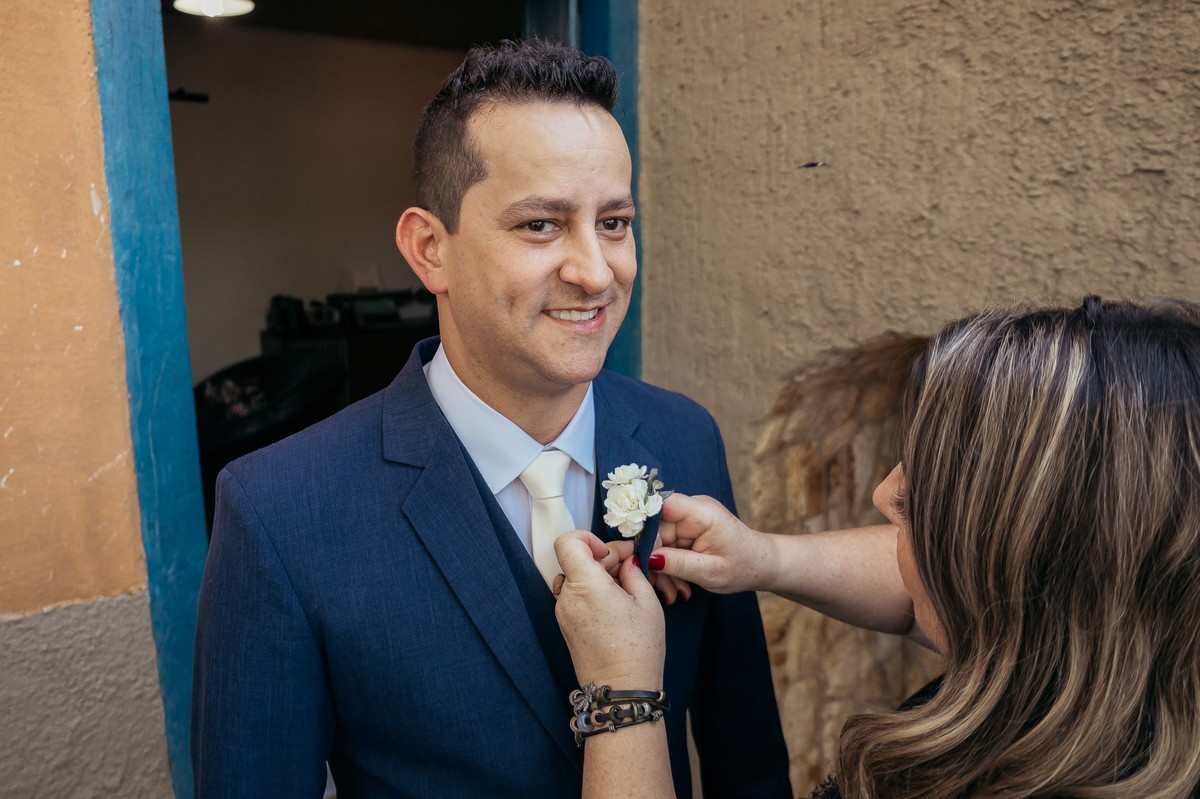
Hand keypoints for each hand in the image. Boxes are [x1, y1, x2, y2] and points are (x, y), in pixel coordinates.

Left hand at [554, 530, 664, 687]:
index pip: (568, 542)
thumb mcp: (646, 603)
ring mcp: (564, 612)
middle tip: (633, 566)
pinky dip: (595, 592)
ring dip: (601, 576)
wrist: (621, 691)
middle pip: (578, 560)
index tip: (609, 551)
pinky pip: (578, 597)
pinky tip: (619, 604)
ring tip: (629, 589)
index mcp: (585, 584)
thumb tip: (628, 560)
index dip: (588, 538)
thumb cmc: (637, 649)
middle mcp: (567, 596)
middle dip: (605, 558)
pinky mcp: (567, 625)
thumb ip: (634, 572)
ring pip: (579, 579)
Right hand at [652, 493, 778, 593]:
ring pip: (659, 541)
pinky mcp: (687, 528)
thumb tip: (647, 559)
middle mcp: (692, 508)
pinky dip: (670, 566)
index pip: (661, 507)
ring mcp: (689, 517)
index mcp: (702, 513)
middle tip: (666, 592)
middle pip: (656, 530)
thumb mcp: (710, 572)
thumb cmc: (743, 567)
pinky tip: (680, 585)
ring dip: (663, 569)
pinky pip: (667, 545)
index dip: (645, 529)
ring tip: (677, 593)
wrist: (761, 564)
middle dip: (656, 562)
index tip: (641, 560)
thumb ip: (678, 563)